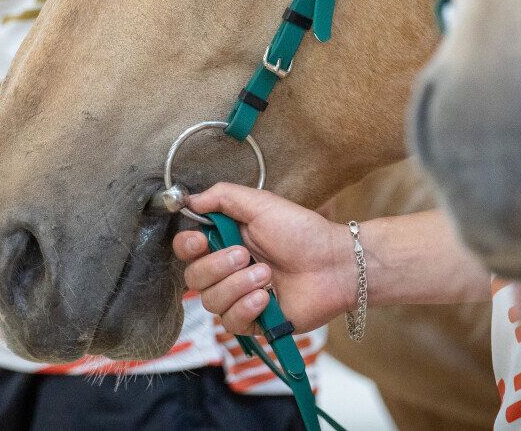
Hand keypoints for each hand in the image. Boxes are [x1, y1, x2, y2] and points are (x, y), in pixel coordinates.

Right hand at [172, 183, 352, 336]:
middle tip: (246, 255)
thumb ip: (222, 197)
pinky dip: (246, 308)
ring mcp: (239, 297)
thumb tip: (190, 200)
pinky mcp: (254, 322)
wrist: (334, 263)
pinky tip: (266, 297)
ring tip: (267, 275)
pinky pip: (231, 323)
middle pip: (193, 278)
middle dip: (216, 267)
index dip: (187, 247)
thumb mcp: (260, 204)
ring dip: (237, 286)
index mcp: (225, 241)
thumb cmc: (302, 231)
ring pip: (211, 302)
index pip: (186, 249)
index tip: (201, 241)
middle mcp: (227, 271)